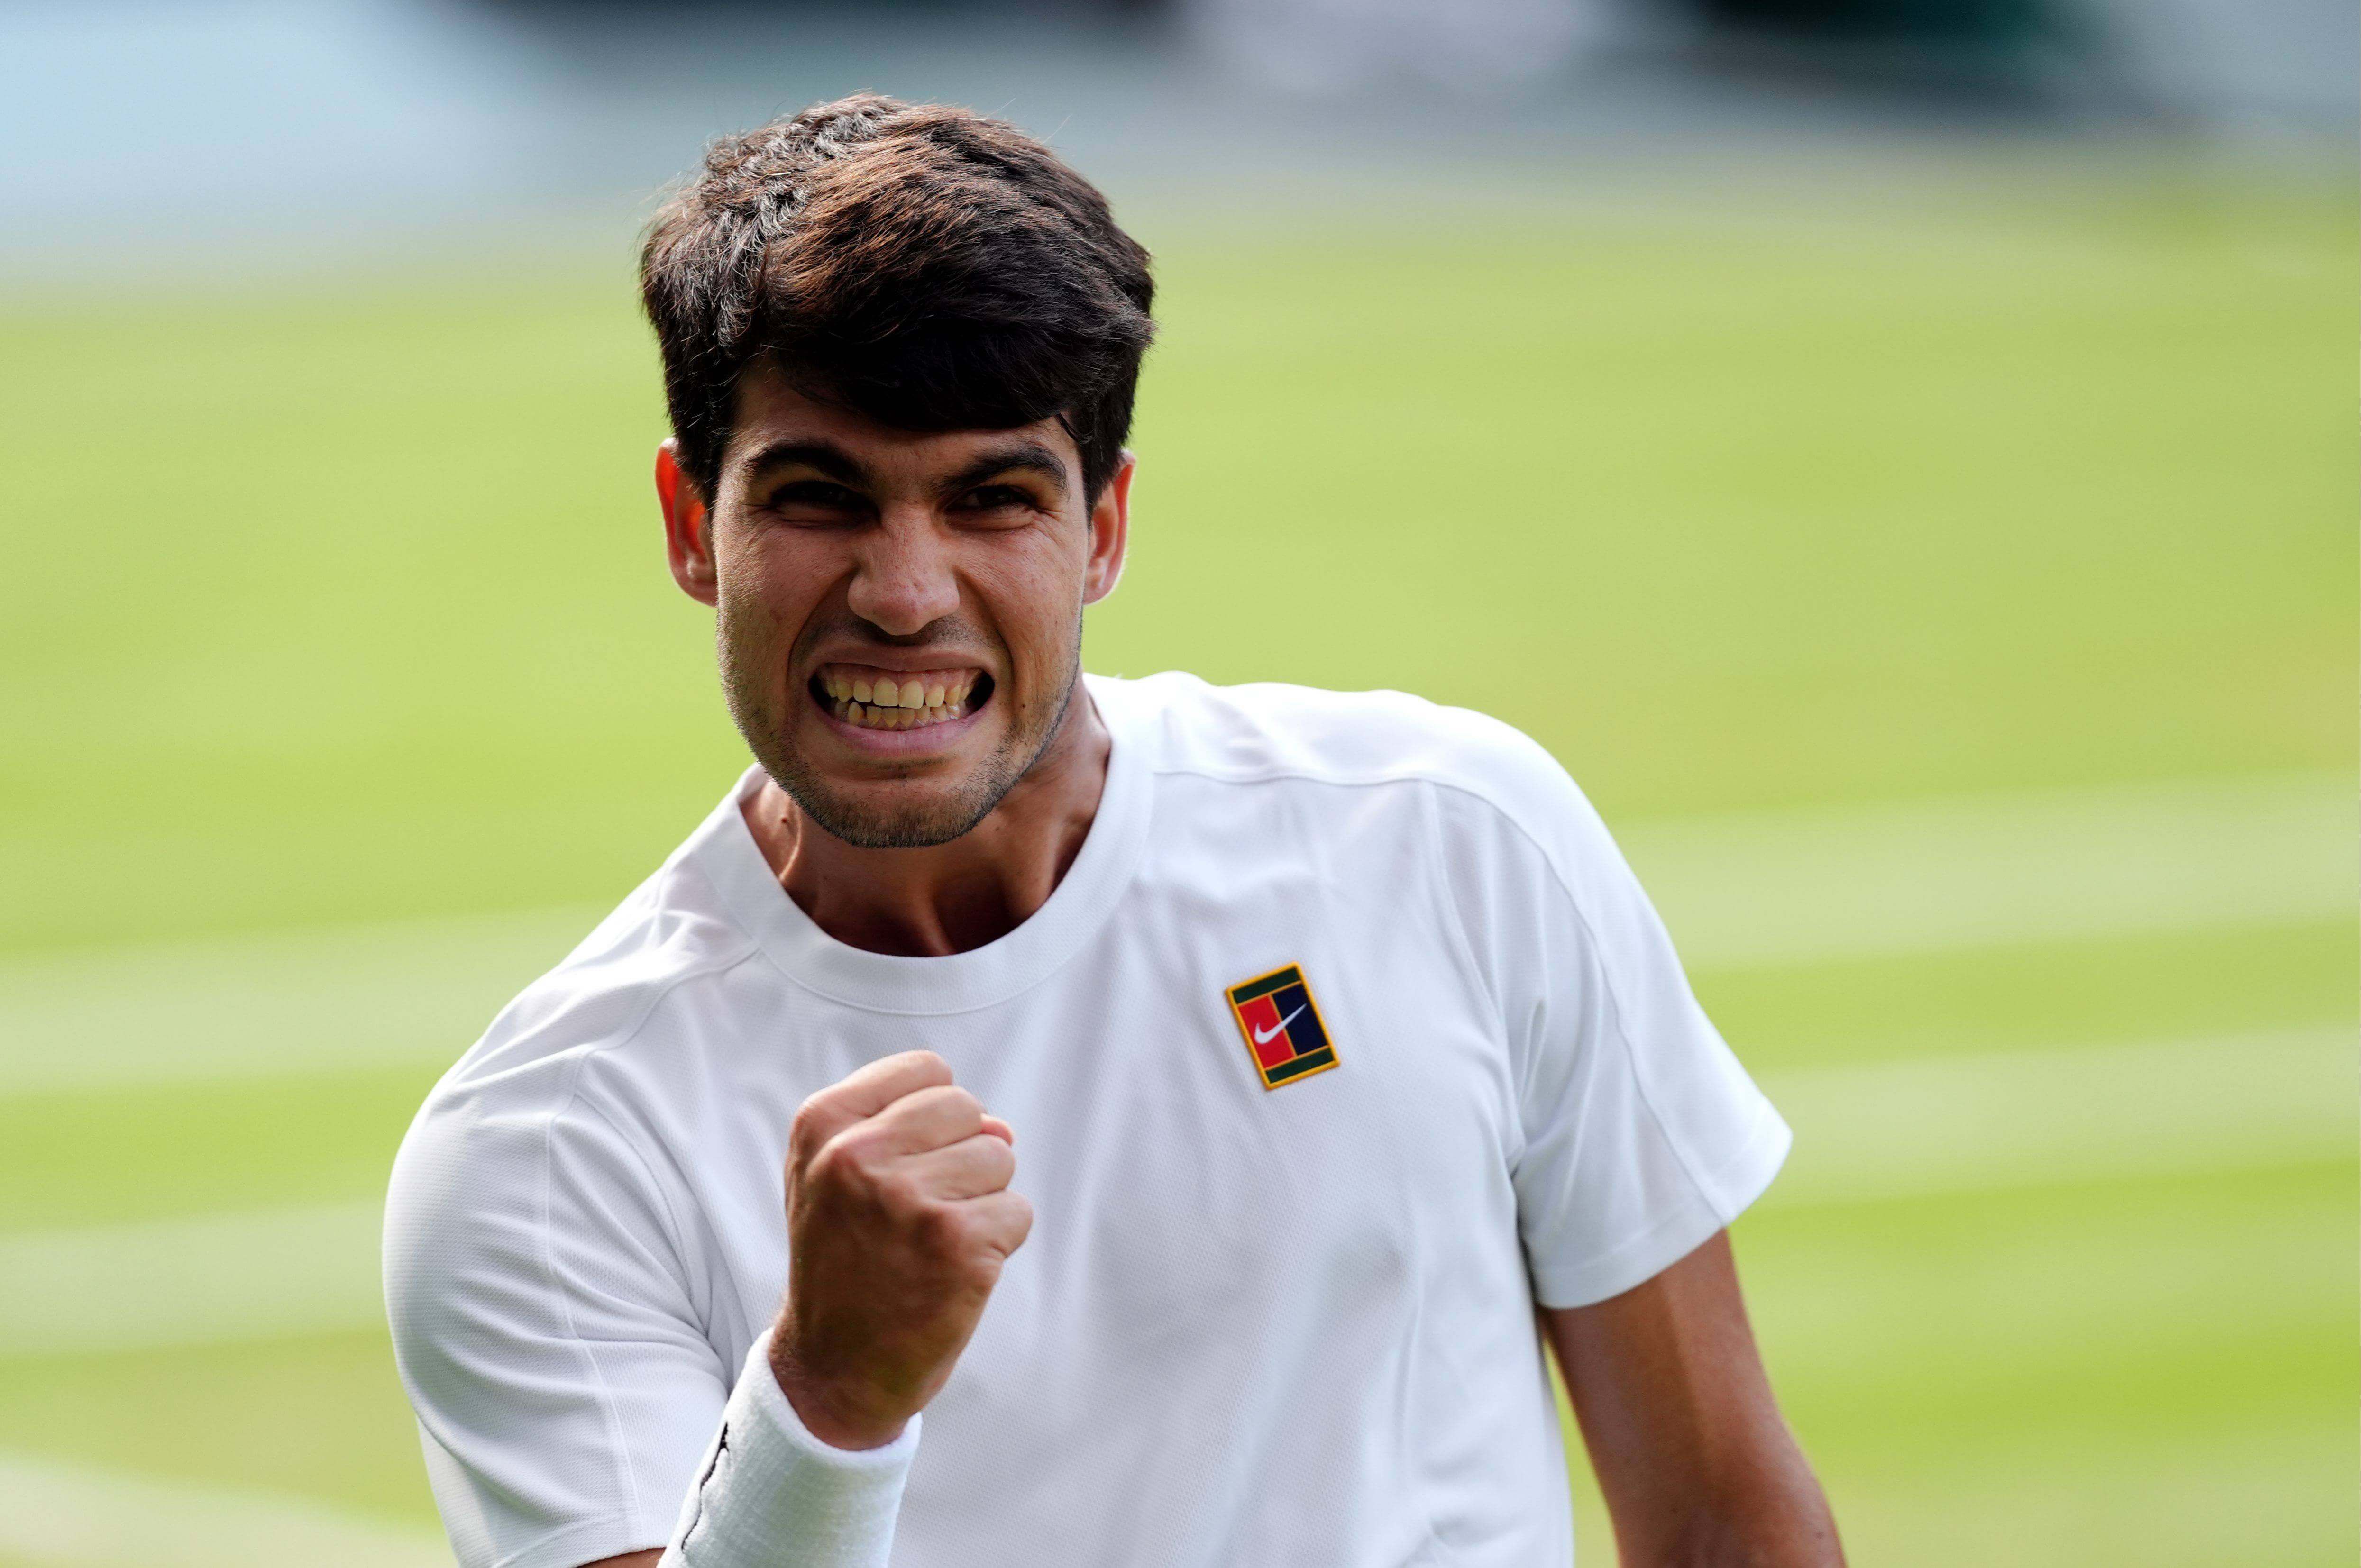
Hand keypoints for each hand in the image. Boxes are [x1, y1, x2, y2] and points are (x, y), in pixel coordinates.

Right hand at [768, 1050, 1031, 1449]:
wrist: (833, 1369)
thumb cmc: (847, 1261)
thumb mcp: (842, 1178)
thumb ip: (913, 1129)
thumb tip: (1003, 1128)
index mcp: (822, 1126)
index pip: (927, 1070)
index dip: (934, 1117)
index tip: (904, 1162)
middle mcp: (858, 1156)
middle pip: (967, 1109)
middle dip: (961, 1156)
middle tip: (917, 1214)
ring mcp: (908, 1199)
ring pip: (999, 1158)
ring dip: (981, 1201)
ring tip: (930, 1244)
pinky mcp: (956, 1244)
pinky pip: (1017, 1212)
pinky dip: (998, 1243)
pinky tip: (951, 1273)